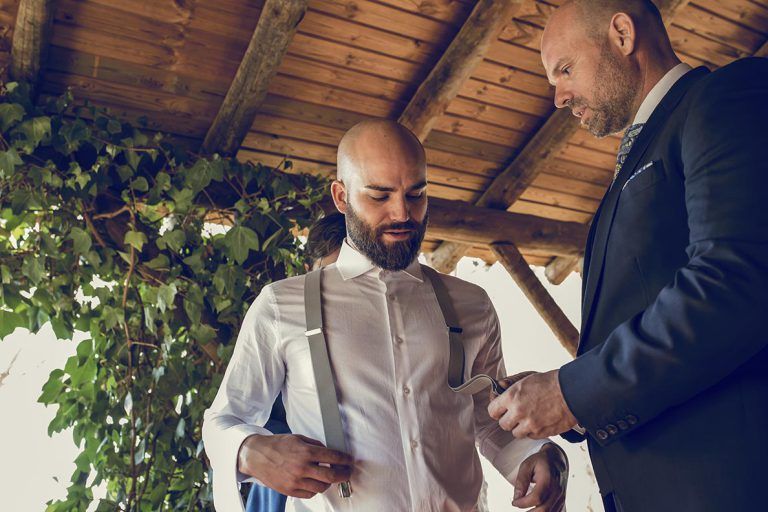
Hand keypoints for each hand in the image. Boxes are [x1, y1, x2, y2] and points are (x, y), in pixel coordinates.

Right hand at [238, 433, 353, 498]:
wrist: (256, 456)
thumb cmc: (277, 445)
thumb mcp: (298, 438)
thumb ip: (315, 445)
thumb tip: (329, 452)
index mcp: (306, 452)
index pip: (333, 457)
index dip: (345, 460)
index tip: (349, 461)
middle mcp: (302, 467)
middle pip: (331, 476)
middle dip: (344, 474)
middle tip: (347, 472)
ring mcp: (296, 481)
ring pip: (322, 487)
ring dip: (329, 483)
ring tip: (329, 477)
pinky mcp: (290, 490)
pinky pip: (310, 494)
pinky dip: (315, 489)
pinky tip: (315, 482)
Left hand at [488, 370, 576, 438]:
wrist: (572, 392)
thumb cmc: (549, 383)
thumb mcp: (526, 378)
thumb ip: (510, 384)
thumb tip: (499, 386)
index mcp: (512, 397)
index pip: (492, 411)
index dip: (497, 410)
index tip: (501, 410)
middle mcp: (518, 412)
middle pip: (503, 425)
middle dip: (509, 420)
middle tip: (517, 414)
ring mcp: (530, 424)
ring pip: (516, 433)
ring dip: (520, 427)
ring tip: (529, 418)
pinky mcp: (541, 433)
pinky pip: (530, 436)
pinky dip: (533, 431)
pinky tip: (539, 421)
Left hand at [512, 443, 567, 510]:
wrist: (556, 460)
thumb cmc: (541, 462)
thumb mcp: (527, 465)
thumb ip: (521, 481)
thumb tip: (517, 496)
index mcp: (548, 479)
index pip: (536, 497)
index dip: (524, 503)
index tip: (515, 502)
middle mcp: (557, 490)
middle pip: (544, 509)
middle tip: (519, 506)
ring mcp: (561, 497)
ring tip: (526, 510)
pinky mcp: (562, 501)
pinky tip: (535, 509)